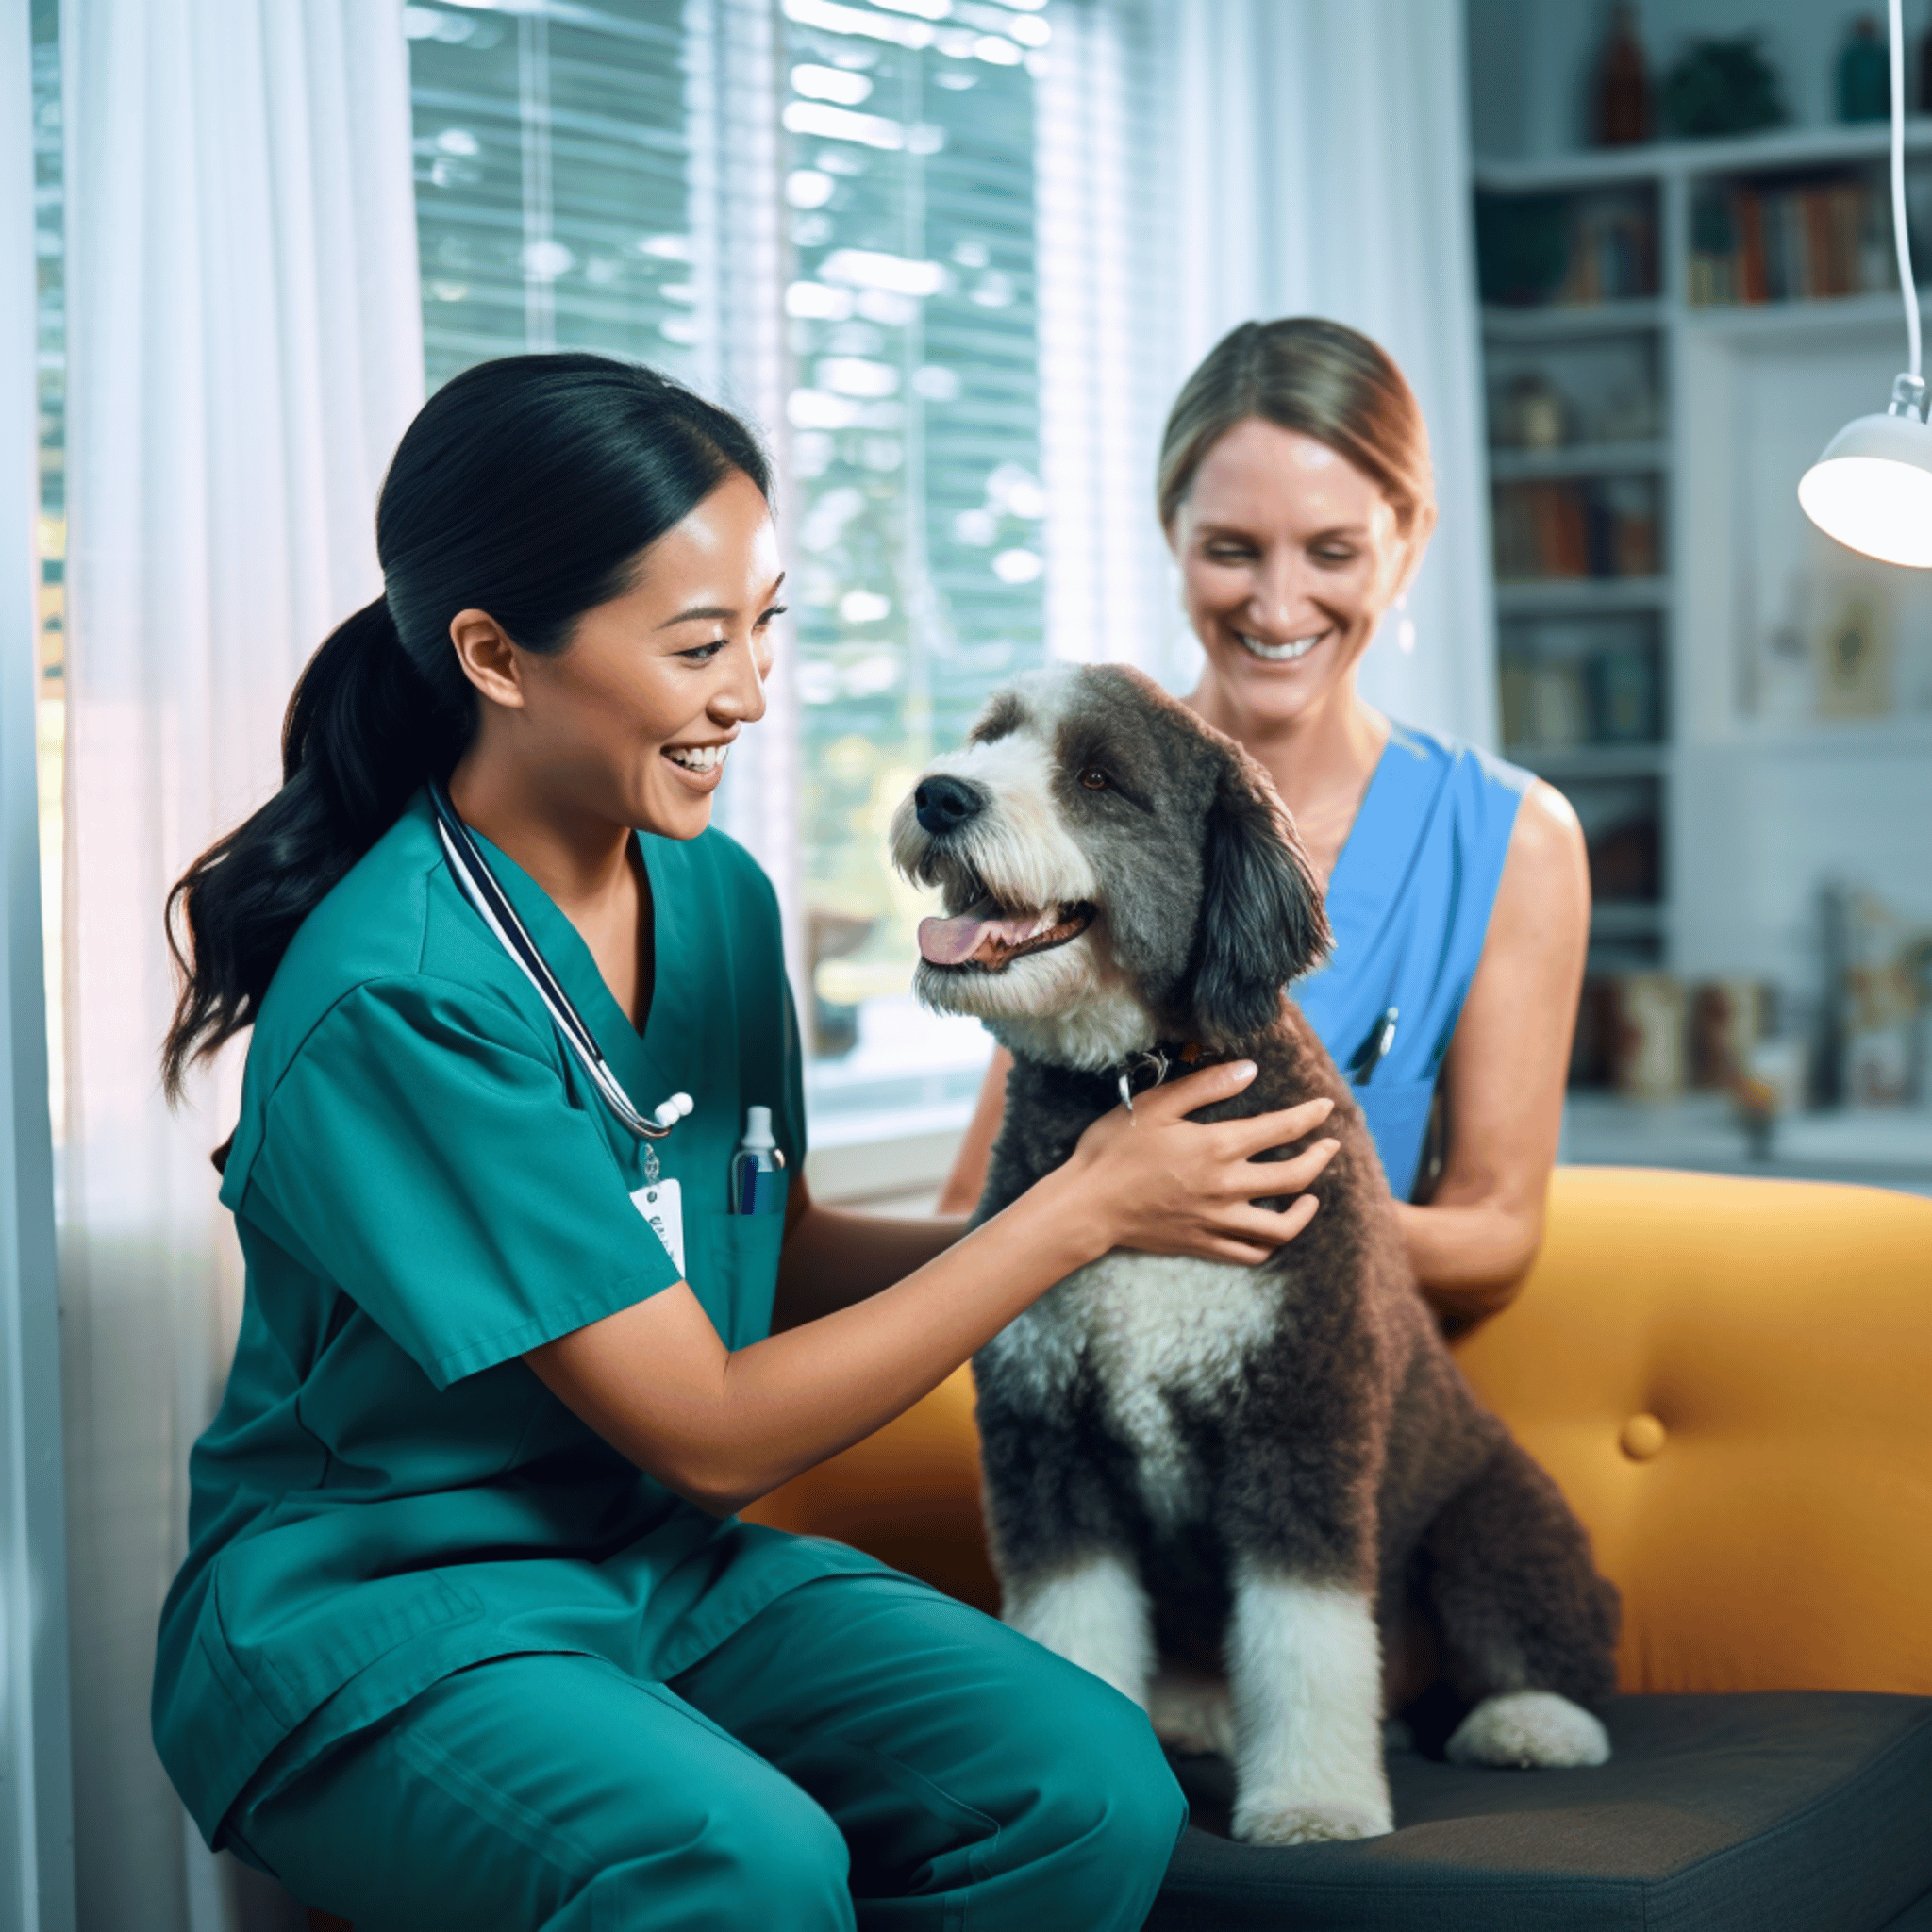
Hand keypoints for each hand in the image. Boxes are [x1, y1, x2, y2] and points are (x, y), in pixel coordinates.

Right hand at [1060, 1060, 1338, 1265]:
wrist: (1087, 1206)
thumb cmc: (1115, 1149)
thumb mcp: (1155, 1105)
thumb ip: (1206, 1086)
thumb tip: (1249, 1070)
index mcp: (1217, 1147)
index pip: (1282, 1129)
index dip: (1310, 1116)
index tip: (1325, 1107)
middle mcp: (1227, 1187)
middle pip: (1295, 1177)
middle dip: (1320, 1158)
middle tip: (1330, 1146)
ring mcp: (1218, 1221)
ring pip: (1282, 1226)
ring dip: (1306, 1210)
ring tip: (1313, 1196)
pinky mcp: (1204, 1244)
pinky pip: (1251, 1253)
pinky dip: (1271, 1245)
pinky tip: (1274, 1230)